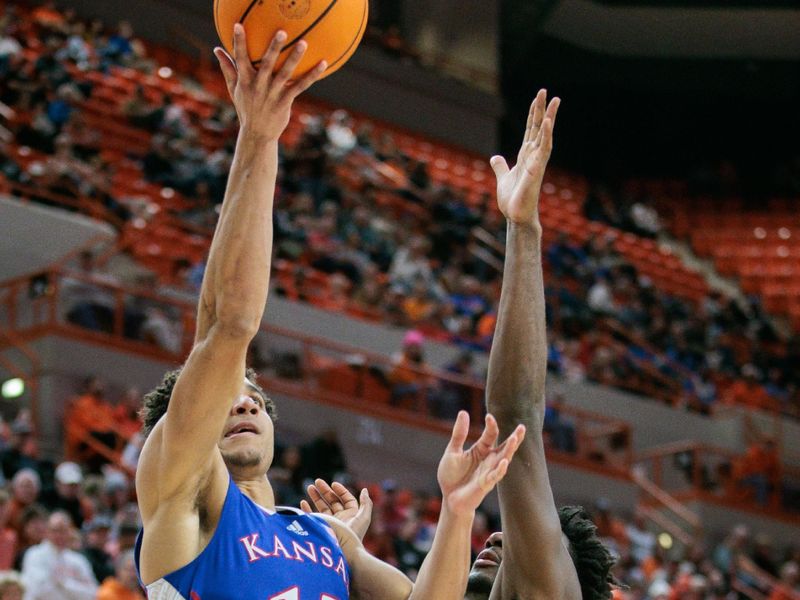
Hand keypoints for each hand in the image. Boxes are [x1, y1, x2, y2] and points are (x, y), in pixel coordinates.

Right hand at [213, 24, 326, 140]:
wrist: (257, 134)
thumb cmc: (246, 107)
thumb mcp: (234, 89)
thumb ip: (228, 68)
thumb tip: (217, 49)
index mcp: (245, 81)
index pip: (240, 59)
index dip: (239, 42)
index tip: (238, 25)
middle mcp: (258, 86)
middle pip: (266, 64)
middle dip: (273, 48)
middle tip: (282, 32)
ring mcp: (272, 95)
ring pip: (285, 74)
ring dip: (294, 58)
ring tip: (303, 43)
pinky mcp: (285, 102)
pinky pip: (300, 86)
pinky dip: (312, 76)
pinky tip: (322, 63)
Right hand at [301, 479, 372, 540]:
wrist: (341, 551)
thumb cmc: (353, 535)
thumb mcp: (363, 518)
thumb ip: (366, 504)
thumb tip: (365, 490)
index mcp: (351, 516)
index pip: (346, 499)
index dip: (340, 491)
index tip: (333, 484)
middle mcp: (340, 519)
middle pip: (332, 501)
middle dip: (325, 491)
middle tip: (317, 481)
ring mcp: (329, 524)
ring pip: (322, 507)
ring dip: (315, 497)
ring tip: (309, 487)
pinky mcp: (319, 528)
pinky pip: (312, 517)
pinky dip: (307, 510)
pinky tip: (303, 502)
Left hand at [438, 411, 525, 515]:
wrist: (449, 497)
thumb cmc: (451, 475)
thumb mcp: (452, 451)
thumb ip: (459, 434)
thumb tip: (463, 412)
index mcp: (481, 450)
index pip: (491, 434)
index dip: (491, 425)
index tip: (489, 416)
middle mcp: (489, 460)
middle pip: (505, 446)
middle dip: (514, 437)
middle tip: (522, 427)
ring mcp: (489, 472)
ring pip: (503, 459)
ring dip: (509, 449)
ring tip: (515, 438)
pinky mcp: (485, 484)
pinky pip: (495, 476)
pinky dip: (500, 469)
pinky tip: (505, 461)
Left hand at [491, 89, 559, 227]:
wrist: (516, 216)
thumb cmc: (513, 199)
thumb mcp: (503, 177)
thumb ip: (500, 166)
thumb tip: (496, 157)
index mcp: (525, 155)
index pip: (530, 130)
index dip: (533, 114)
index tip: (538, 98)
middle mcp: (533, 156)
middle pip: (539, 128)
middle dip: (542, 109)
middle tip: (545, 91)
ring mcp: (537, 162)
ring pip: (545, 135)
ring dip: (549, 118)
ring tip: (554, 101)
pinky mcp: (536, 170)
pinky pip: (543, 150)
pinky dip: (545, 136)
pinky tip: (547, 122)